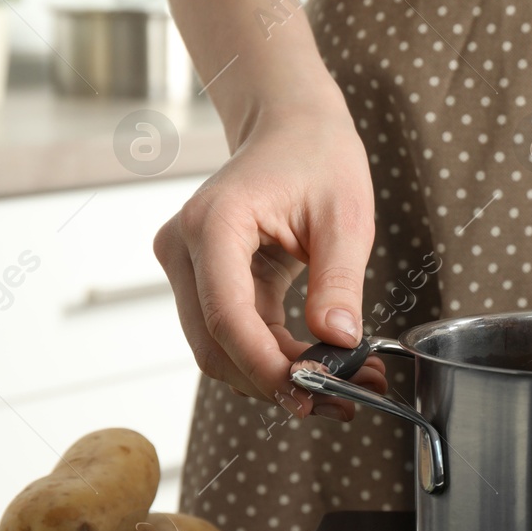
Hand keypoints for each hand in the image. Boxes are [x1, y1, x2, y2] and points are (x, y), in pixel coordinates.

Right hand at [154, 100, 385, 418]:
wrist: (292, 129)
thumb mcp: (345, 217)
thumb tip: (340, 342)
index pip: (226, 316)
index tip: (312, 393)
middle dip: (275, 382)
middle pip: (215, 344)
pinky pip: (233, 334)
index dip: (266, 366)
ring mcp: (188, 267)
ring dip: (276, 377)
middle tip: (342, 401)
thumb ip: (339, 281)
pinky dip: (275, 357)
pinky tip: (323, 366)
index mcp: (214, 224)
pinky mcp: (204, 281)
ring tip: (345, 386)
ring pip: (220, 348)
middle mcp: (185, 248)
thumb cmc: (317, 158)